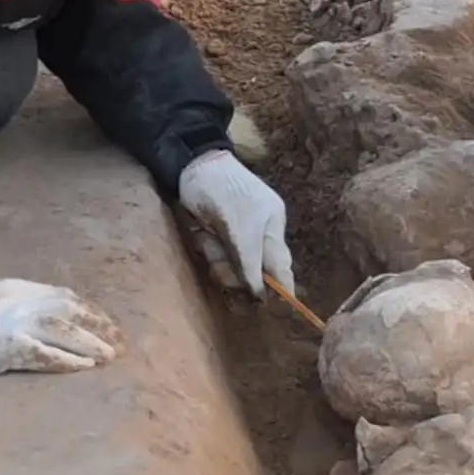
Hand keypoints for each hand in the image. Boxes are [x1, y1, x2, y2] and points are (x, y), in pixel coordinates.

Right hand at [0, 269, 122, 375]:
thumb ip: (5, 297)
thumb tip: (23, 301)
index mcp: (14, 289)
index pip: (63, 297)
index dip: (91, 311)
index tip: (109, 324)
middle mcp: (17, 302)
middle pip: (68, 312)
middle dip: (98, 328)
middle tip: (120, 345)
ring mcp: (8, 323)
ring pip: (60, 330)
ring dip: (88, 345)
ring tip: (108, 358)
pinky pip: (38, 353)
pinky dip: (63, 360)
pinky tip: (81, 368)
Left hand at [178, 148, 292, 295]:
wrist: (190, 164)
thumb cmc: (218, 189)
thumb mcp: (237, 226)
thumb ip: (249, 258)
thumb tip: (261, 290)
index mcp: (272, 225)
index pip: (280, 265)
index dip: (281, 287)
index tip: (282, 309)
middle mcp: (259, 232)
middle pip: (254, 271)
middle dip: (235, 272)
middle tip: (219, 265)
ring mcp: (237, 235)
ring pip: (232, 266)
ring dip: (217, 258)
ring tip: (206, 236)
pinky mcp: (218, 235)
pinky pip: (217, 256)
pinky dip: (209, 250)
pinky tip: (201, 232)